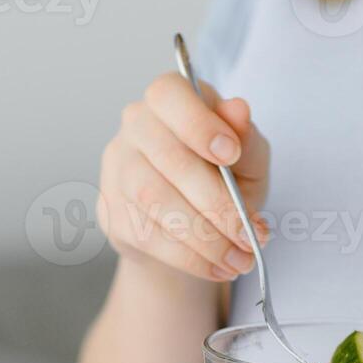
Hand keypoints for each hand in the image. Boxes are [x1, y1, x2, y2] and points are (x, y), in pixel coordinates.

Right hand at [97, 72, 270, 282]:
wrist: (189, 223)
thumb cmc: (221, 176)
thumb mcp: (247, 157)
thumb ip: (247, 138)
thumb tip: (239, 111)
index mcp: (169, 98)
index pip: (170, 96)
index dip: (199, 125)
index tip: (231, 154)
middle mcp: (135, 127)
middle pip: (170, 159)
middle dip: (217, 203)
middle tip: (249, 234)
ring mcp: (118, 169)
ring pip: (156, 202)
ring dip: (205, 238)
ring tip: (241, 259)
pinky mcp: (113, 212)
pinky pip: (150, 237)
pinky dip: (191, 258)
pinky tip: (219, 266)